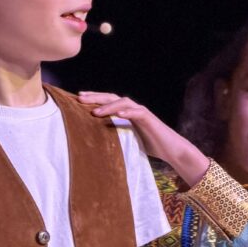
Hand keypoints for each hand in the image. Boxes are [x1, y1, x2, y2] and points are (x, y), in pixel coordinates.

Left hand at [78, 91, 209, 185]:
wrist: (170, 149)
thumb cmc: (148, 145)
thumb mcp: (126, 138)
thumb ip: (114, 135)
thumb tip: (93, 140)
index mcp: (125, 112)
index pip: (107, 101)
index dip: (93, 98)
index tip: (77, 99)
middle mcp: (132, 108)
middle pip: (111, 98)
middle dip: (95, 97)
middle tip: (79, 99)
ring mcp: (141, 112)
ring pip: (123, 102)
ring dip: (108, 106)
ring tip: (95, 111)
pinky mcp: (149, 119)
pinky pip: (137, 113)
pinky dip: (128, 112)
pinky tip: (118, 114)